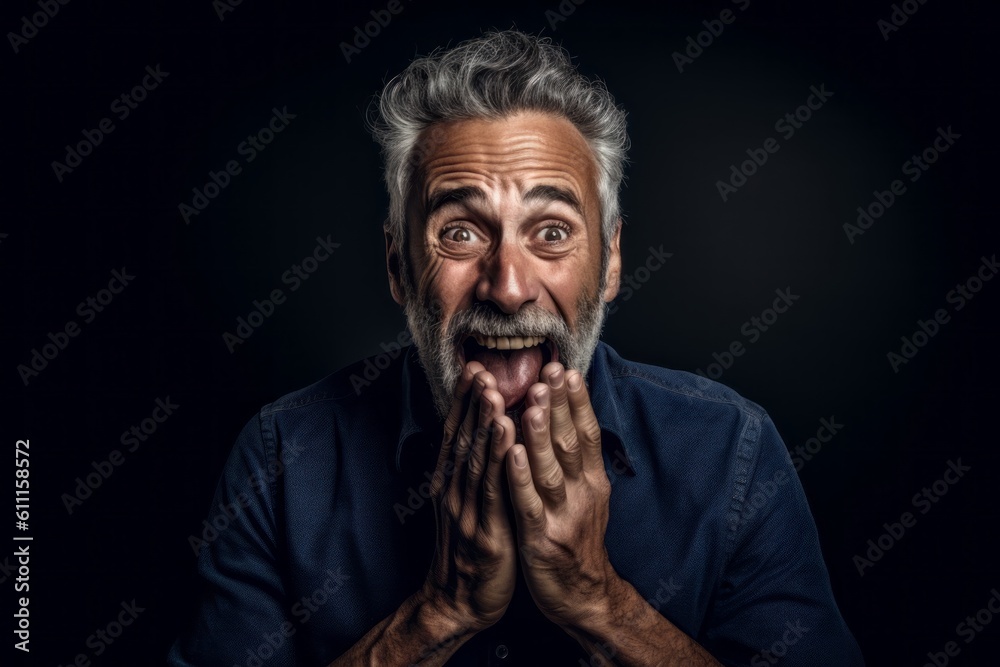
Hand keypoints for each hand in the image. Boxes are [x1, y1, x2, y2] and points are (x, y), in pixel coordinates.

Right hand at [420, 362, 517, 634]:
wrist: (459, 603)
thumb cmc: (472, 549)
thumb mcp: (465, 504)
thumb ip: (471, 470)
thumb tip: (479, 433)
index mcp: (450, 483)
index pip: (456, 433)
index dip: (463, 401)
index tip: (473, 368)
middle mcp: (453, 491)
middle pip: (463, 439)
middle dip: (472, 402)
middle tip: (481, 368)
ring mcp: (466, 511)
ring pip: (475, 459)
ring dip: (483, 422)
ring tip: (493, 391)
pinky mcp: (485, 532)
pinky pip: (492, 489)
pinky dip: (498, 458)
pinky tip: (507, 433)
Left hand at [505, 362, 618, 629]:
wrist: (585, 598)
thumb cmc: (576, 540)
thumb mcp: (586, 496)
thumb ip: (576, 460)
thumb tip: (566, 416)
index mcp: (591, 481)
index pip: (586, 433)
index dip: (577, 402)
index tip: (565, 370)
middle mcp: (581, 494)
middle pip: (570, 443)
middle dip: (559, 406)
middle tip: (550, 372)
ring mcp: (562, 516)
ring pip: (551, 469)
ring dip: (541, 434)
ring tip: (534, 402)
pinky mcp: (542, 540)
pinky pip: (529, 504)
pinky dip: (521, 477)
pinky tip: (512, 453)